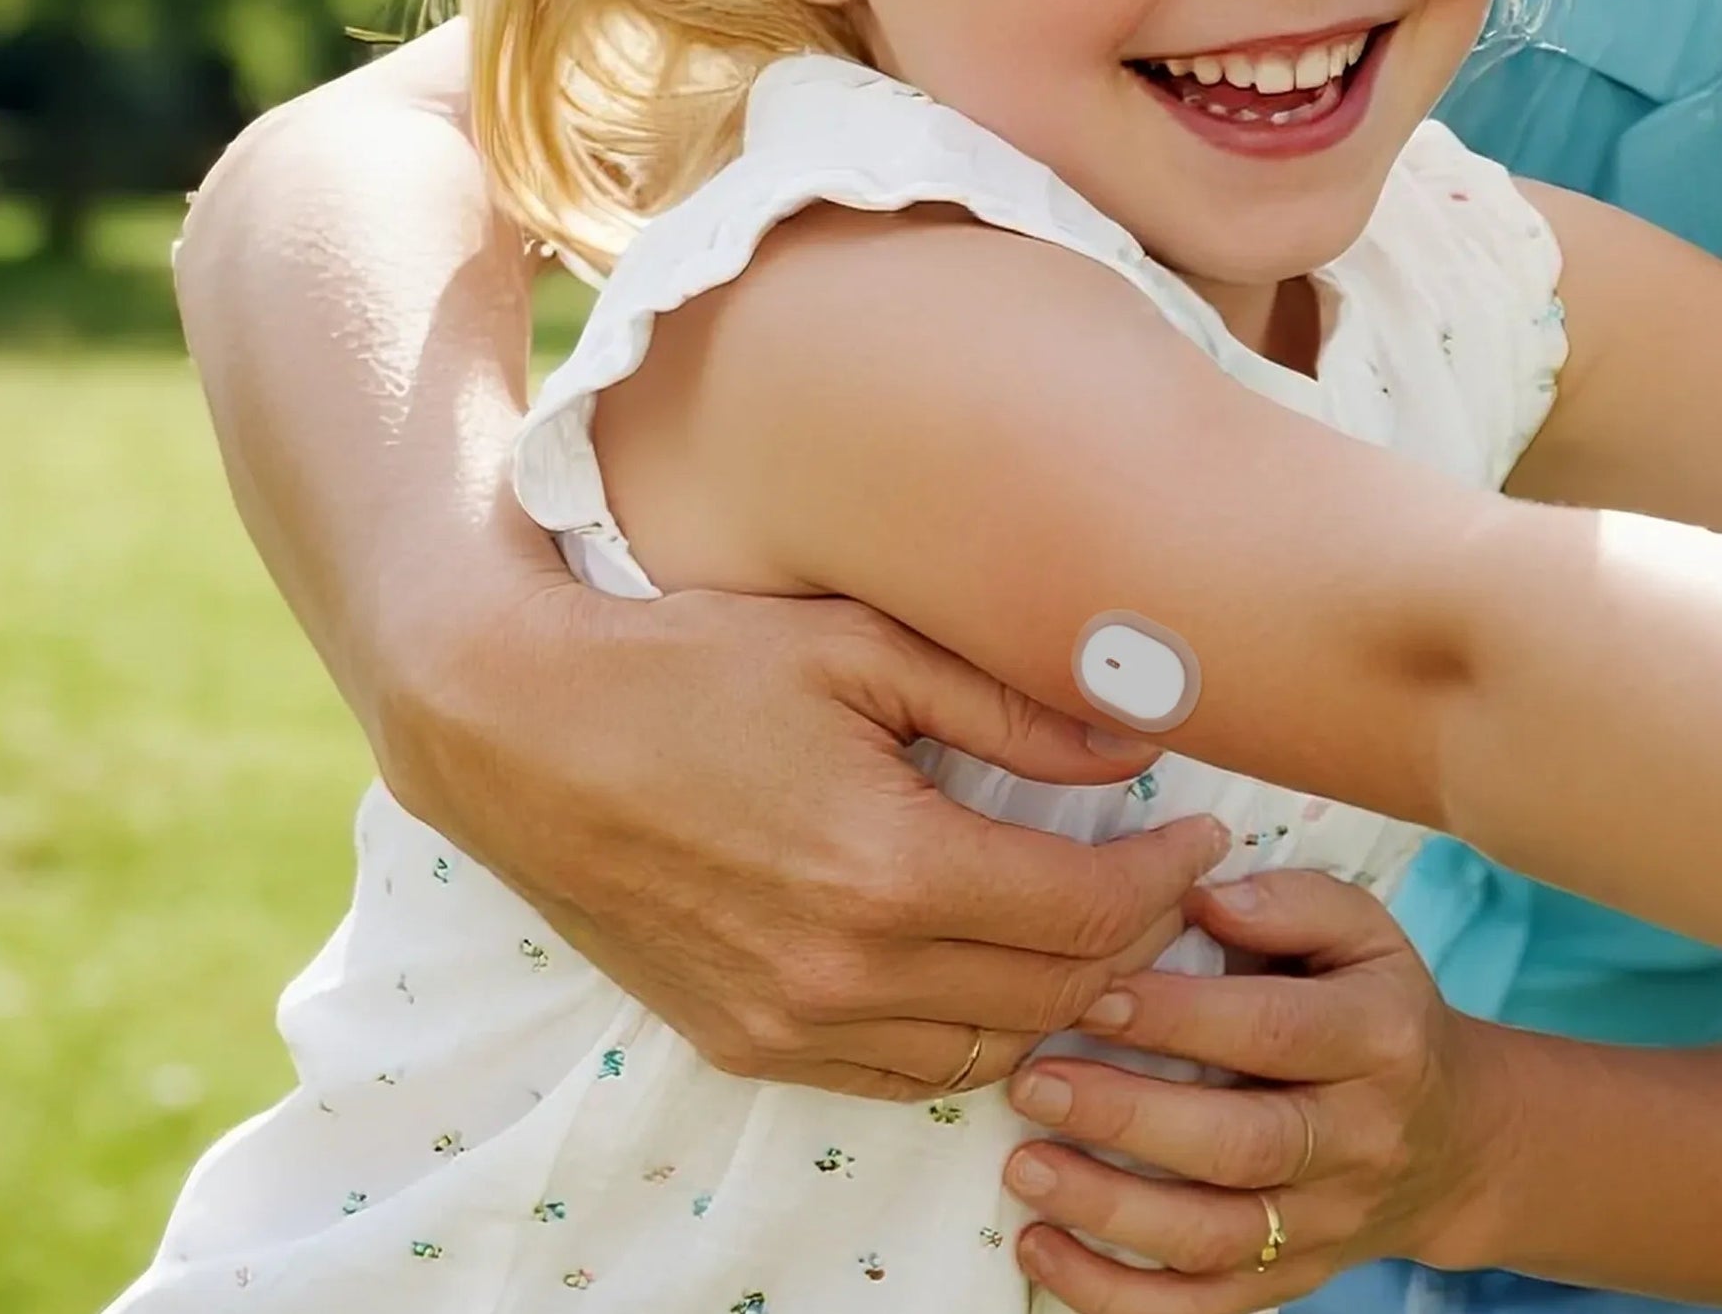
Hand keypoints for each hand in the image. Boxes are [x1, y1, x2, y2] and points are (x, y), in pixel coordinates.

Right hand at [376, 575, 1227, 1099]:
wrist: (517, 729)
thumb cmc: (687, 662)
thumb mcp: (858, 648)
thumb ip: (1010, 705)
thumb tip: (1141, 742)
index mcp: (888, 869)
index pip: (1089, 914)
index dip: (1170, 880)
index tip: (1205, 832)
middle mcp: (844, 972)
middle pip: (1054, 996)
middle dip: (1137, 942)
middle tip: (1170, 879)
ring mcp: (789, 1022)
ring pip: (987, 1050)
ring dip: (1060, 1001)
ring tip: (1098, 928)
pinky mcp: (745, 1042)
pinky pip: (901, 1072)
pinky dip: (969, 1034)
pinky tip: (993, 969)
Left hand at [1000, 872, 1500, 1311]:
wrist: (1454, 1143)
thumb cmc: (1378, 1015)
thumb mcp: (1366, 936)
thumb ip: (1293, 901)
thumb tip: (1202, 895)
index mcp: (1380, 1039)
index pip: (1276, 1031)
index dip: (1180, 1017)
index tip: (1091, 995)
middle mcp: (1361, 1139)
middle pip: (1244, 1144)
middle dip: (1129, 1118)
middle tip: (1034, 1083)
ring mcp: (1327, 1223)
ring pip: (1217, 1237)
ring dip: (1110, 1210)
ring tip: (1024, 1167)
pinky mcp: (1292, 1280)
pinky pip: (1201, 1307)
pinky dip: (1114, 1294)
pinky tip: (1041, 1250)